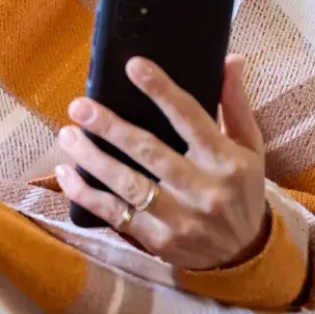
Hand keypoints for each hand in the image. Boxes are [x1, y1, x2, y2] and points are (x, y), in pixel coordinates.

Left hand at [55, 55, 267, 271]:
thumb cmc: (241, 188)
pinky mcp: (158, 241)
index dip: (161, 90)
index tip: (134, 65)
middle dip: (110, 127)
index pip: (190, 118)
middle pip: (149, 152)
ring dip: (92, 159)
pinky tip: (65, 173)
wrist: (245, 254)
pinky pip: (116, 216)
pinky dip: (87, 195)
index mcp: (225, 160)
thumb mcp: (249, 146)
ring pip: (127, 185)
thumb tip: (231, 59)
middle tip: (79, 106)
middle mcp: (203, 190)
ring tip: (67, 134)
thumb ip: (235, 103)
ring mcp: (179, 219)